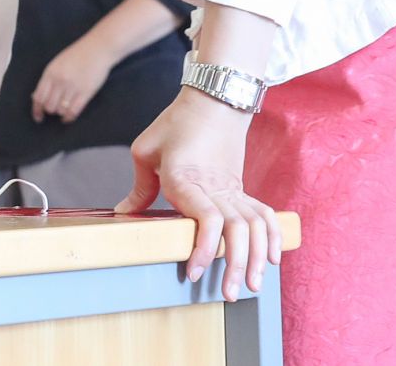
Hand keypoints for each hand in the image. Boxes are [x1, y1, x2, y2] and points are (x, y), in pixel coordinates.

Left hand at [32, 34, 115, 122]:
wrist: (97, 49)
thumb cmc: (77, 55)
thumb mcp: (57, 64)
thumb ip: (47, 80)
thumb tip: (36, 97)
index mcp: (50, 73)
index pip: (39, 97)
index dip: (37, 110)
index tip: (38, 117)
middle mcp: (60, 81)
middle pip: (49, 106)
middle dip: (51, 110)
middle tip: (55, 109)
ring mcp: (73, 87)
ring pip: (60, 110)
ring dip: (61, 113)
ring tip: (64, 109)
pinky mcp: (86, 92)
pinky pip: (73, 111)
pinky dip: (69, 118)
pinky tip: (68, 117)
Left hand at [119, 88, 280, 300]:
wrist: (213, 101)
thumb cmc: (176, 123)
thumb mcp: (146, 149)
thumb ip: (139, 186)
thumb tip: (123, 213)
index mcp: (187, 178)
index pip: (207, 218)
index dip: (205, 248)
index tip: (196, 272)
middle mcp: (216, 186)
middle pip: (236, 231)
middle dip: (235, 267)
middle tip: (228, 294)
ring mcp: (234, 188)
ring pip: (254, 228)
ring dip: (255, 259)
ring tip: (252, 287)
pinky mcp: (243, 188)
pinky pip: (264, 214)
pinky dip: (272, 236)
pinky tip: (272, 258)